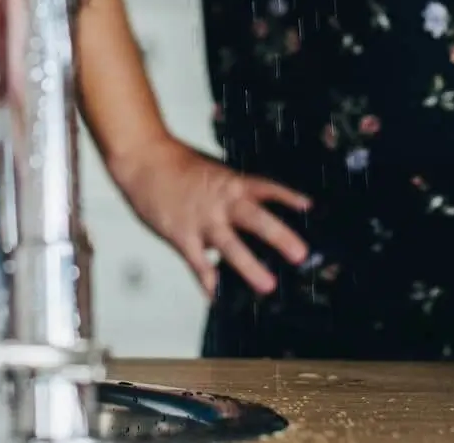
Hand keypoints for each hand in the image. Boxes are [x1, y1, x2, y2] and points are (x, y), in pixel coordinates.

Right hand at [108, 135, 310, 296]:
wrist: (143, 158)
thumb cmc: (177, 165)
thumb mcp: (213, 171)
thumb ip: (233, 192)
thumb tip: (254, 210)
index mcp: (230, 182)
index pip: (266, 188)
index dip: (288, 197)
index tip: (310, 208)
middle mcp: (220, 201)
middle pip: (255, 218)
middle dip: (279, 237)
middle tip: (299, 254)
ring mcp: (201, 220)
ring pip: (230, 245)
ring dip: (250, 267)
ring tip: (267, 285)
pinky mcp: (180, 234)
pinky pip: (197, 262)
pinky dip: (207, 280)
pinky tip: (217, 295)